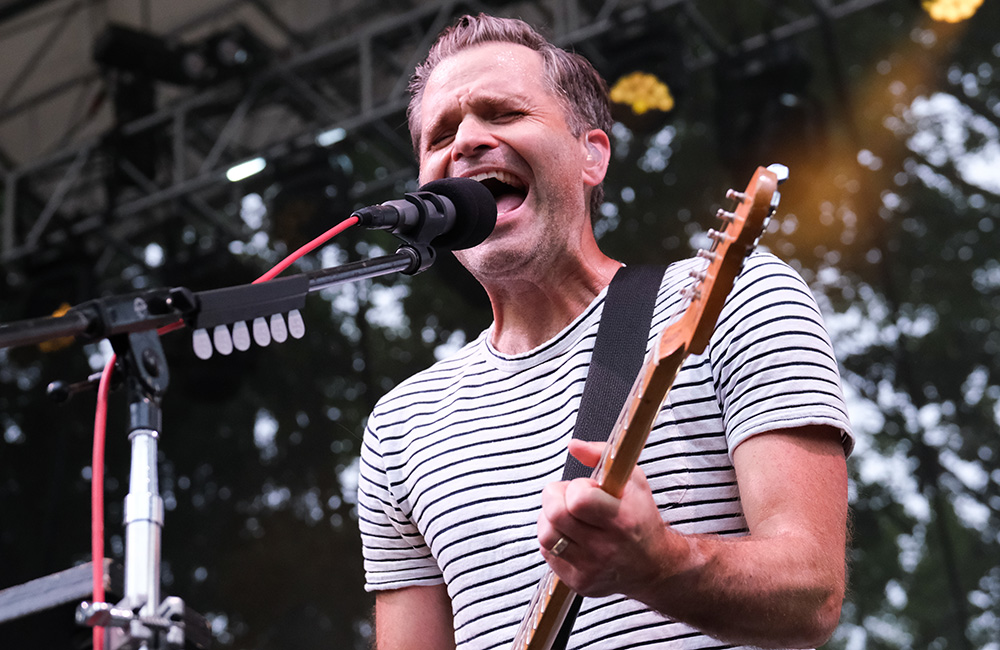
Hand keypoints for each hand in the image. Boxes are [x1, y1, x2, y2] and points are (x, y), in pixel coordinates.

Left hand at [537, 439, 684, 598]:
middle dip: (553, 497)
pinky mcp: (579, 582)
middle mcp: (606, 547)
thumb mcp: (632, 480)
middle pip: (556, 516)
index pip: (578, 500)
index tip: (585, 488)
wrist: (655, 565)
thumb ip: (602, 454)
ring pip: (546, 536)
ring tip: (566, 515)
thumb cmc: (641, 519)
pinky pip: (547, 554)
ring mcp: (591, 568)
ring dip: (549, 519)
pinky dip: (553, 540)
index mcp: (622, 519)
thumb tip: (574, 445)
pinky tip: (569, 535)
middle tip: (565, 496)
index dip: (575, 487)